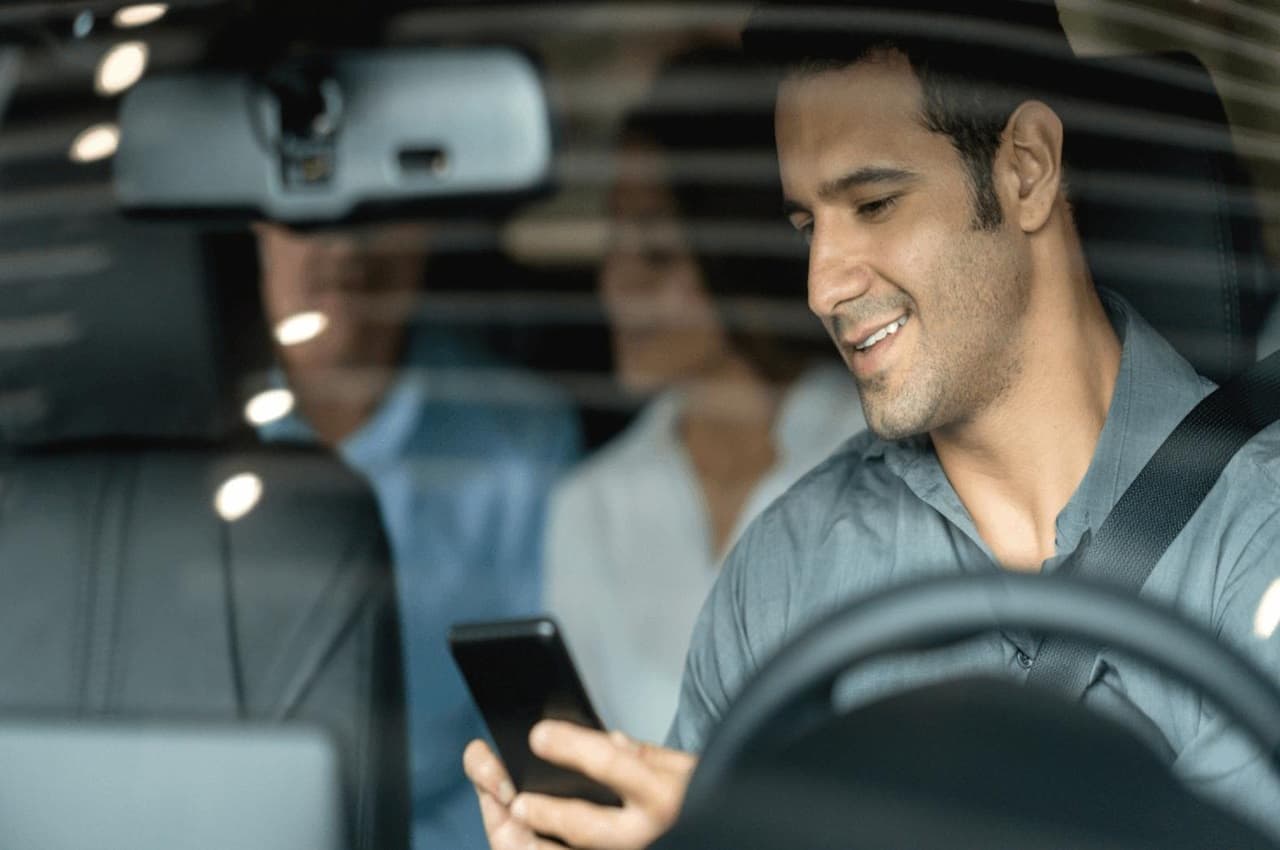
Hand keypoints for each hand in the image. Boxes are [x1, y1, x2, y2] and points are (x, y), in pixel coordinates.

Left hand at [463, 721, 696, 849]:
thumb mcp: (688, 768)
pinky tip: (539, 844)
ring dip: (544, 847)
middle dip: (550, 814)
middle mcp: (652, 833)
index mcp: (665, 795)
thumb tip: (608, 741)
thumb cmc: (711, 800)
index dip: (571, 748)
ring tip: (515, 832)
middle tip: (518, 801)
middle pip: (589, 826)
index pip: (611, 765)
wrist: (740, 832)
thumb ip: (644, 756)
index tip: (539, 735)